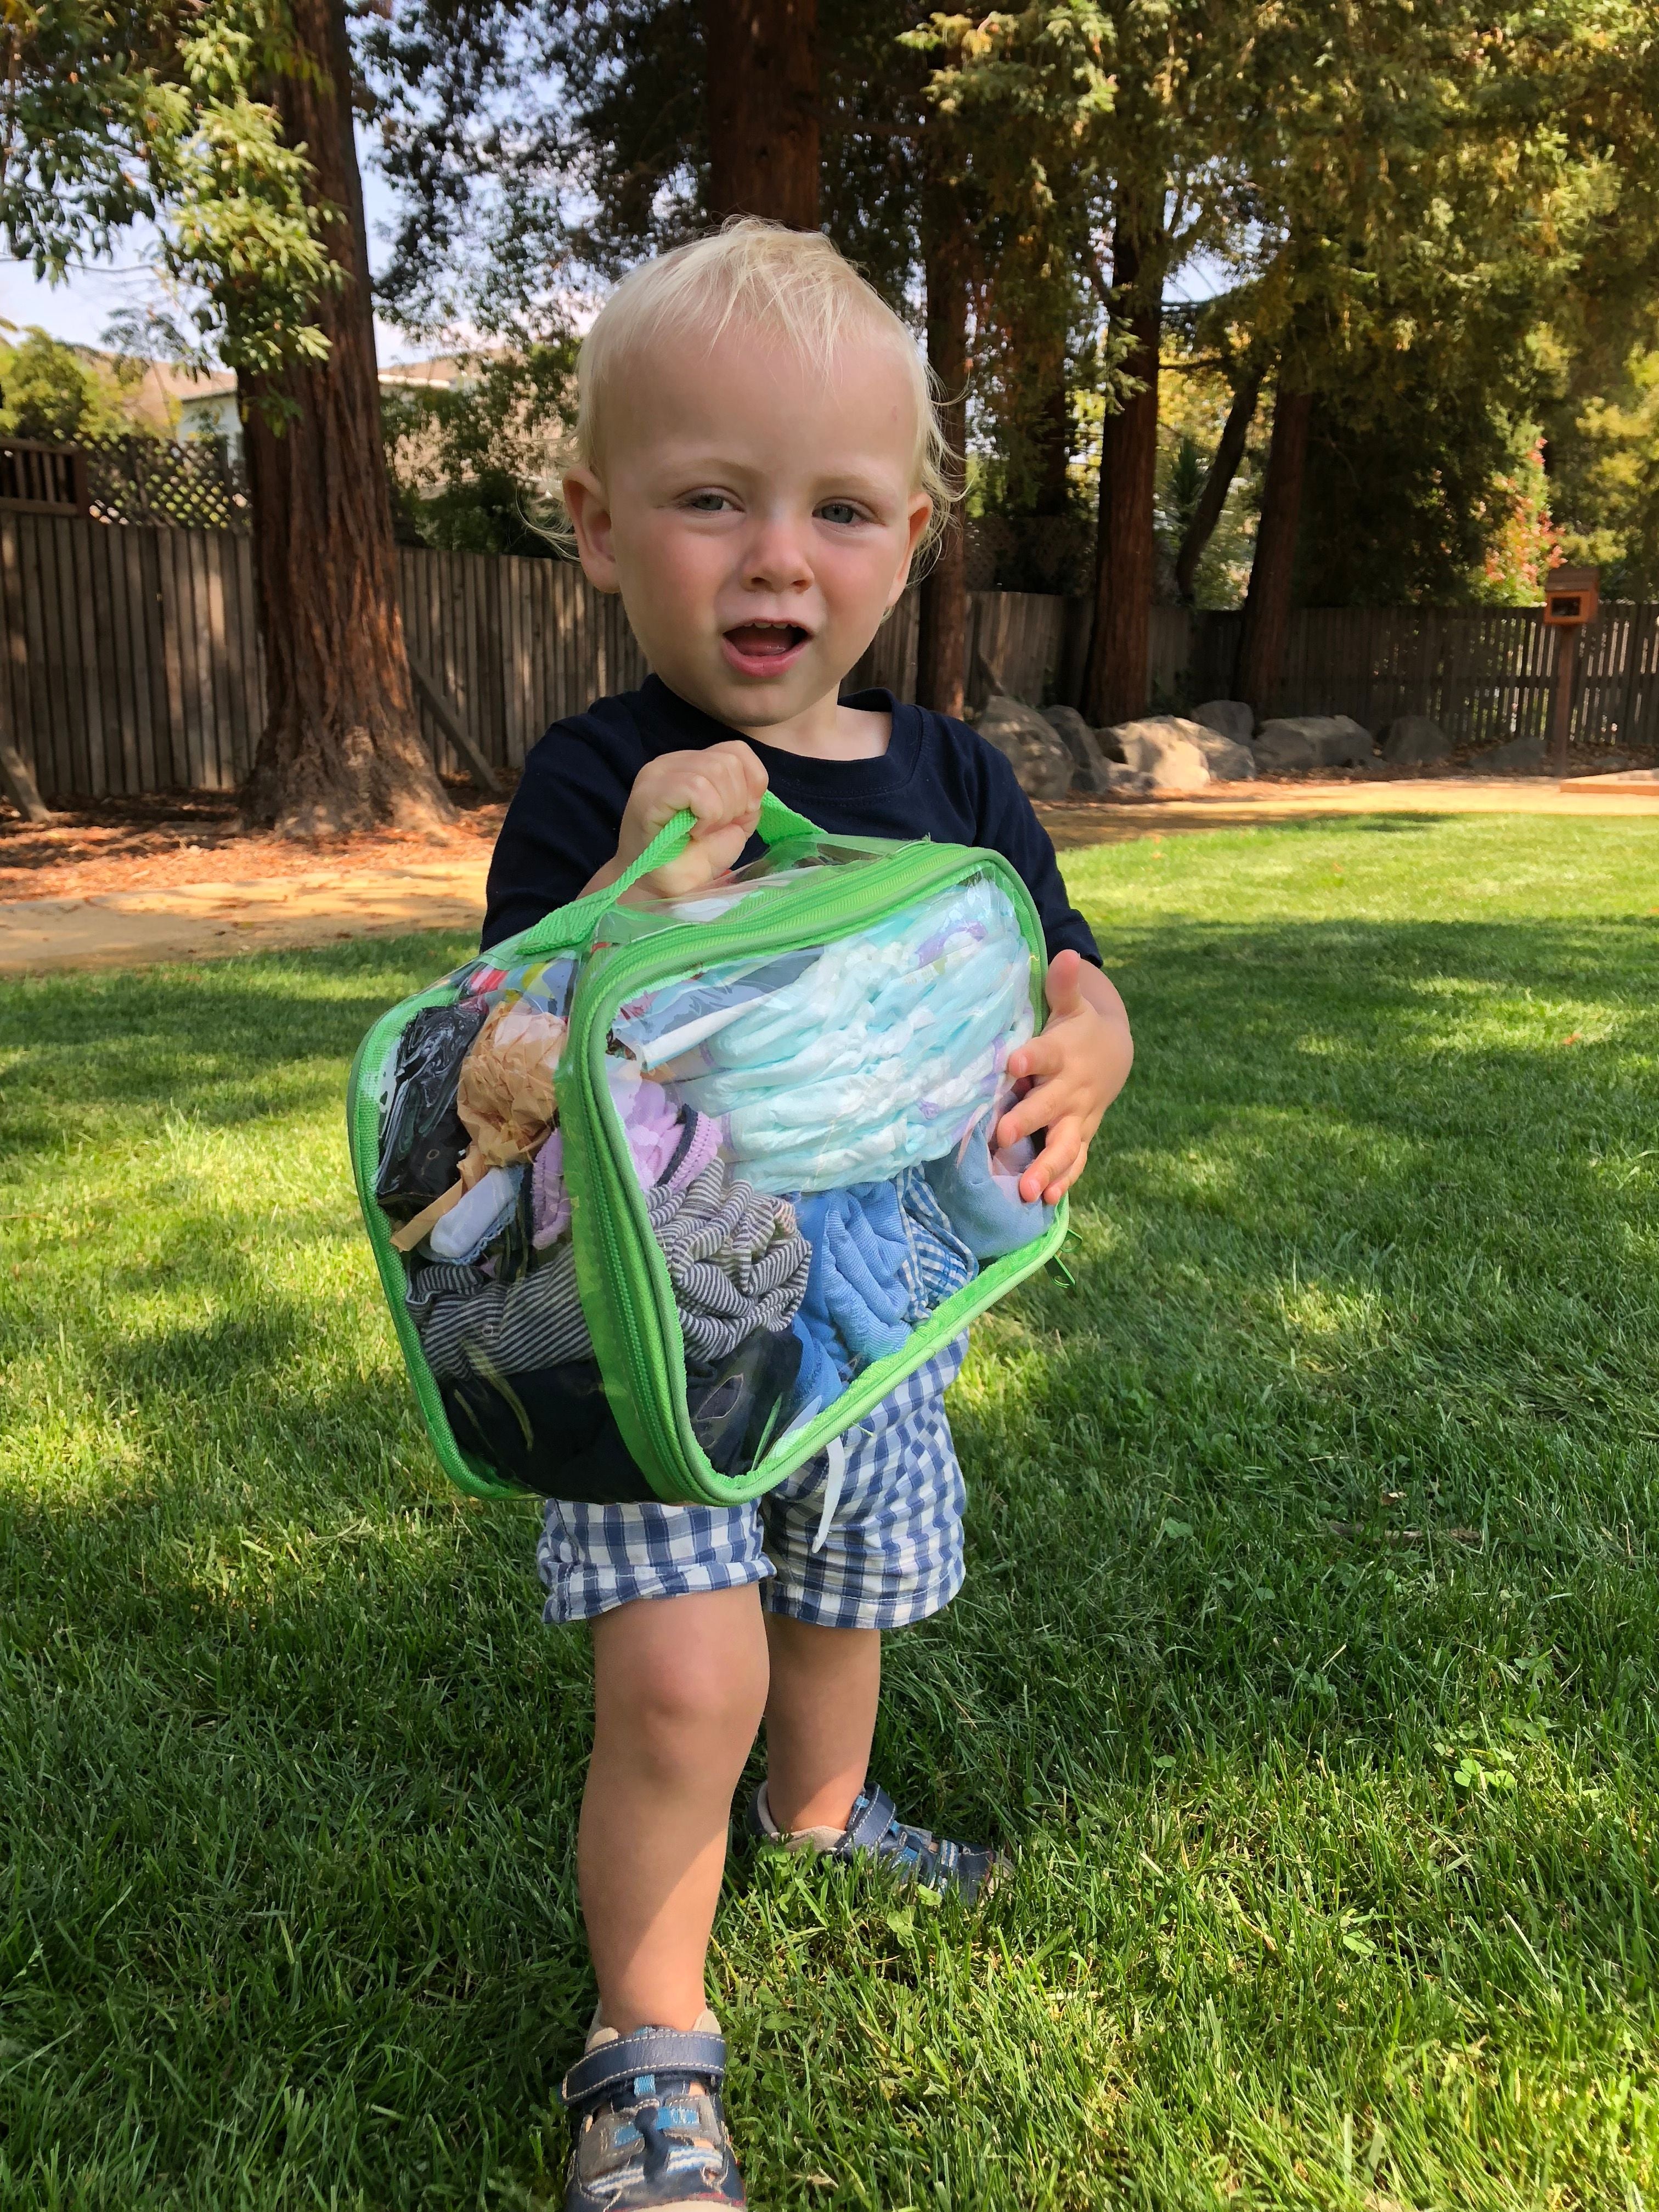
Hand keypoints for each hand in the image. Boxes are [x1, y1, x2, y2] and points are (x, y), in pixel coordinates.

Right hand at [608, 742, 768, 899]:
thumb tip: (754, 789)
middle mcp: (672, 762)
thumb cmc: (692, 858)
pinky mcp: (650, 794)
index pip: (736, 750)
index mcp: (691, 763)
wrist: (660, 889)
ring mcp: (658, 775)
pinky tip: (694, 832)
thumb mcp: (732, 823)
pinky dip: (706, 814)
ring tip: (703, 832)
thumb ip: (746, 798)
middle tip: (716, 828)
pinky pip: (696, 788)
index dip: (752, 782)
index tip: (743, 813)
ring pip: (715, 771)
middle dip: (737, 801)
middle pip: (729, 761)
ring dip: (721, 810)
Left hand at [996, 950, 1132, 1203]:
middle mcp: (1071, 1089)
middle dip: (1027, 1121)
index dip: (1030, 1058)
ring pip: (1064, 1144)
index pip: (1045, 1054)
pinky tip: (1046, 1199)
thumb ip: (1061, 984)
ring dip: (1047, 1167)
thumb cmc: (1077, 1026)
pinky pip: (1075, 1161)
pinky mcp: (1081, 1135)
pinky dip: (1064, 1179)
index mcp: (1063, 1053)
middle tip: (1003, 1136)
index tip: (1011, 1063)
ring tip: (1028, 1189)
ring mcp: (1078, 1117)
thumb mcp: (1071, 1003)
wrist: (1114, 1053)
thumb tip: (1066, 952)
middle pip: (1048, 1106)